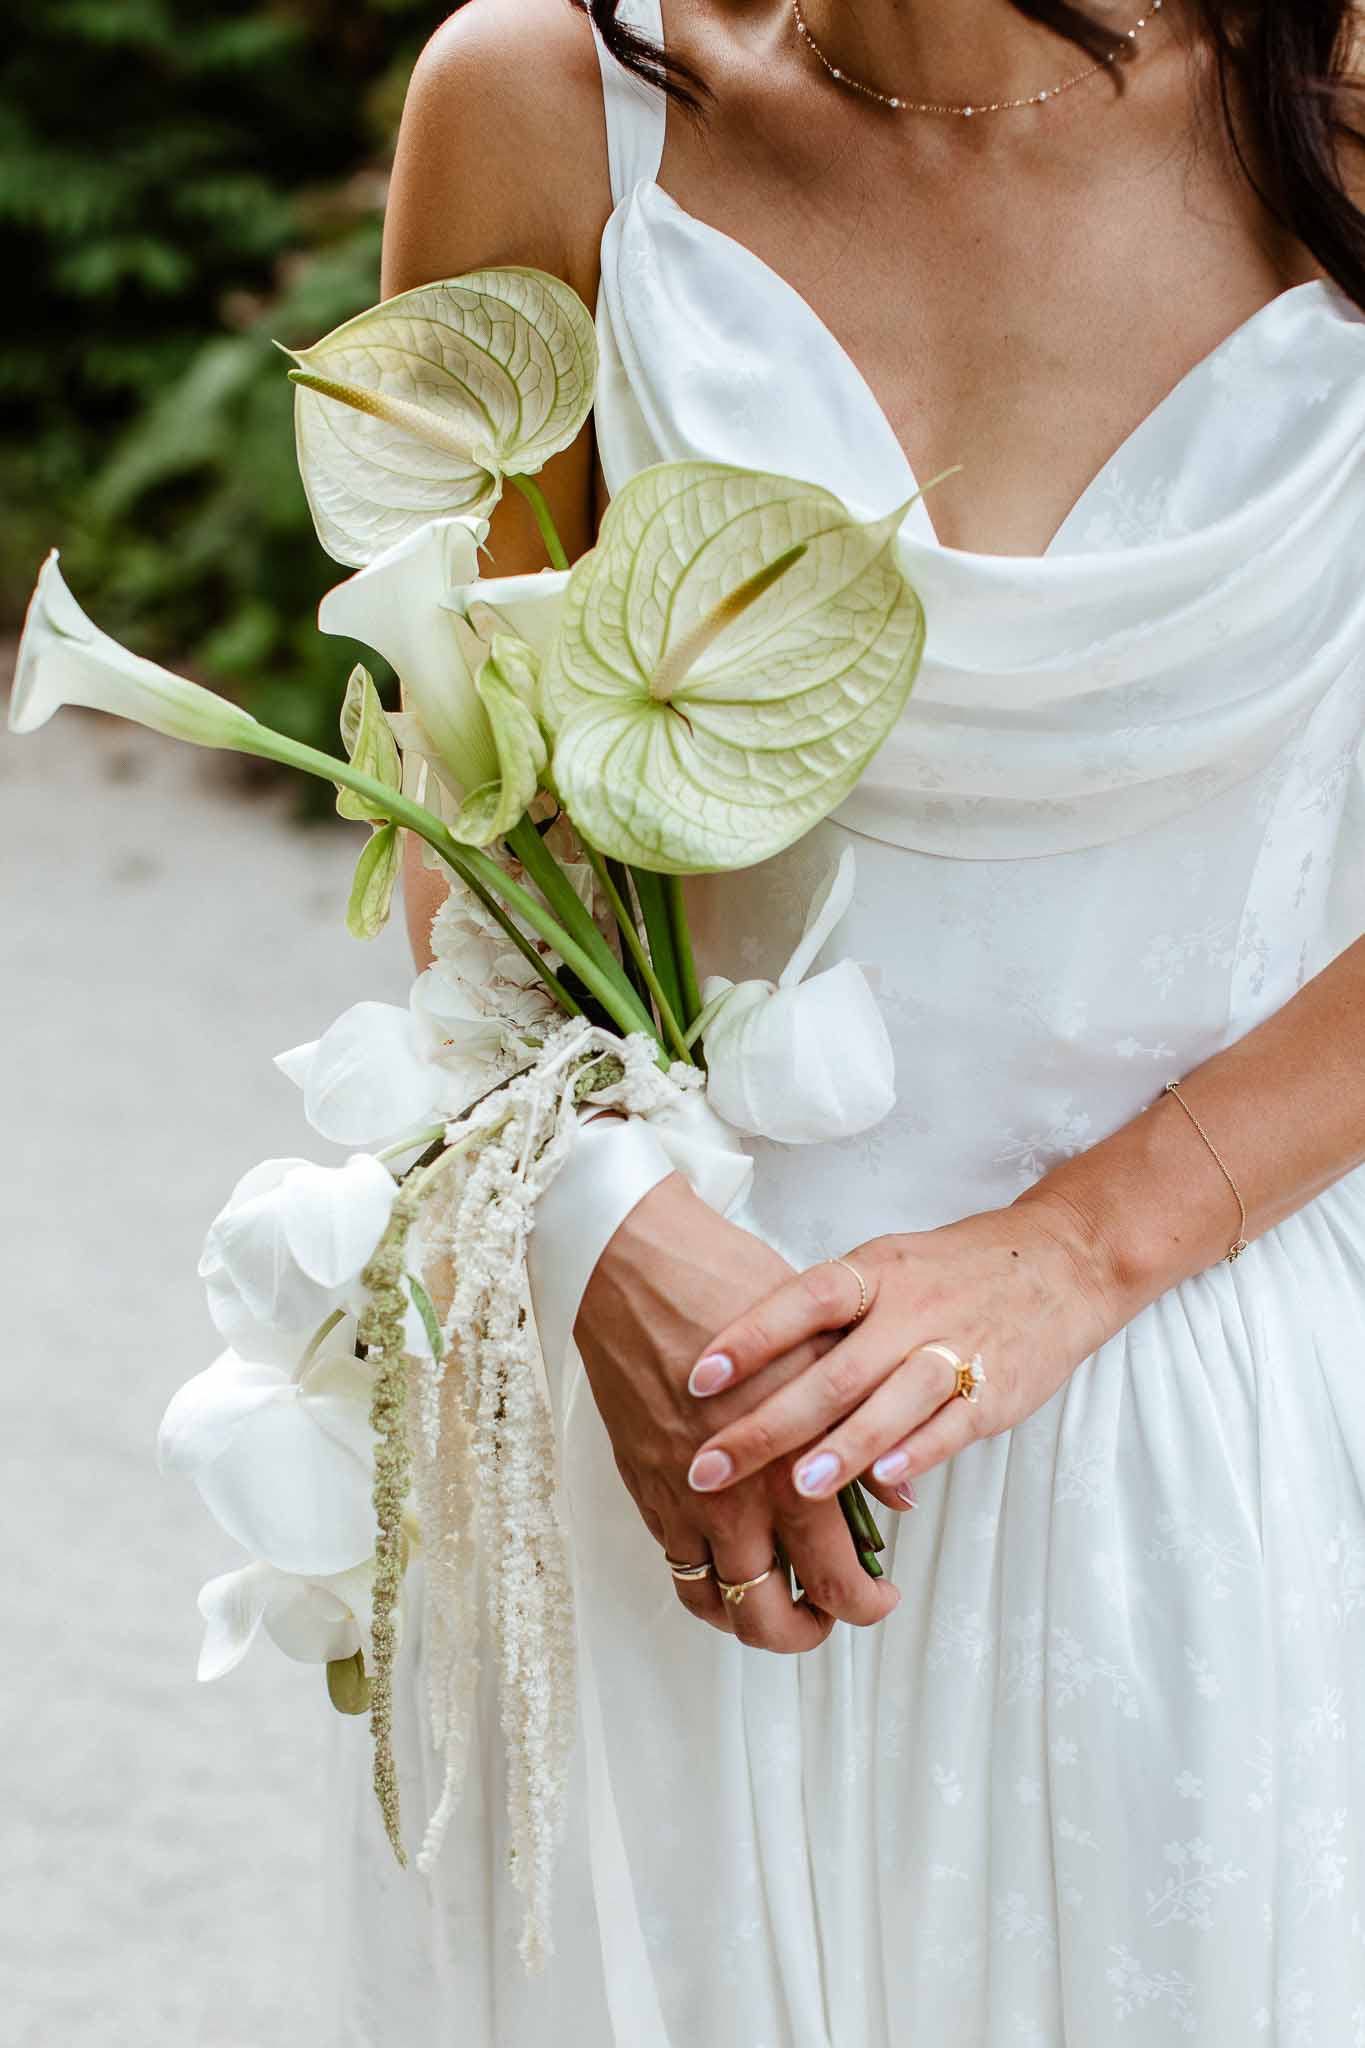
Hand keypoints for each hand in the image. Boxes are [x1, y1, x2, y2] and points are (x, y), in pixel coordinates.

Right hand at [574, 1172, 900, 1651]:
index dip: (865, 1604)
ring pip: (712, 1601)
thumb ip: (864, 1429)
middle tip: (827, 1613)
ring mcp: (680, 1499)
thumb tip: (900, 1496)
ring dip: (746, 1614)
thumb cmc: (734, 1287)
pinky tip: (727, 1553)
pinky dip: (702, 1576)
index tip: (879, 1594)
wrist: (636, 1268)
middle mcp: (734, 1500)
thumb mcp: (824, 1348)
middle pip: (768, 1616)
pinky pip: (672, 1560)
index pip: (836, 1579)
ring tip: (775, 1596)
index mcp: (792, 1467)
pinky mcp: (642, 1484)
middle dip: (805, 1631)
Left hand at [682, 1192, 1118, 1511]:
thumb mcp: (886, 1268)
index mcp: (875, 1272)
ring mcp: (956, 1348)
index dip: (750, 1336)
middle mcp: (910, 1308)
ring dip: (842, 1447)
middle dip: (767, 1423)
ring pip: (891, 1401)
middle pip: (833, 1369)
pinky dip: (918, 1453)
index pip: (803, 1299)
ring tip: (793, 1488)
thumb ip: (829, 1315)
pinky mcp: (997, 1389)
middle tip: (710, 1465)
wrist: (1063, 1261)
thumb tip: (750, 1358)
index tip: (696, 1377)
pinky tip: (884, 1483)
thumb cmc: (954, 1271)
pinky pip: (951, 1424)